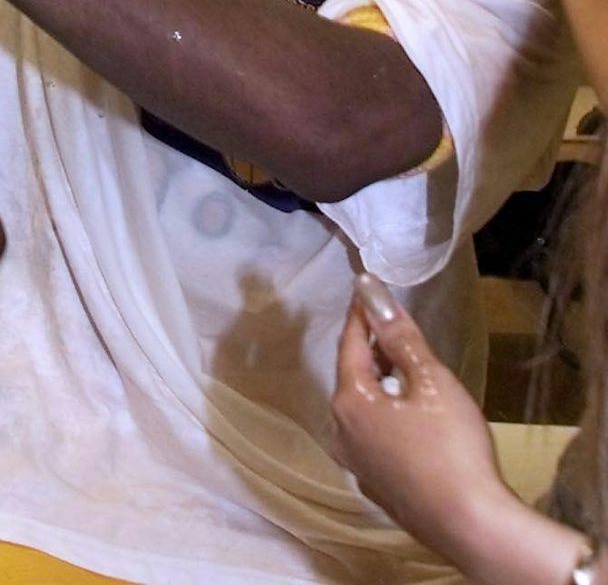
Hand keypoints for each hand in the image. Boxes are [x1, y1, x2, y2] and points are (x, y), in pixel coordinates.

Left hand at [332, 274, 510, 569]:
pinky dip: (385, 416)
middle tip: (390, 323)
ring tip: (402, 363)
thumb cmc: (453, 448)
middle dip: (370, 347)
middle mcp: (342, 433)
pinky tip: (408, 416)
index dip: (361, 313)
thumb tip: (370, 290)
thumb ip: (399, 335)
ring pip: (361, 408)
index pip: (350, 342)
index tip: (368, 287)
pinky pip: (373, 438)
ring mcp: (358, 466)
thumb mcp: (431, 381)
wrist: (473, 528)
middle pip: (352, 375)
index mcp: (350, 402)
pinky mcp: (378, 488)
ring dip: (378, 383)